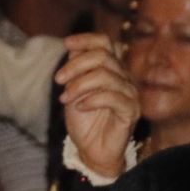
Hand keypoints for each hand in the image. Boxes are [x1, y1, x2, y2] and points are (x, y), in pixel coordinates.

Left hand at [57, 32, 139, 179]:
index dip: (86, 39)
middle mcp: (123, 77)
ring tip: (65, 99)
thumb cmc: (84, 121)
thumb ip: (76, 69)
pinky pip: (112, 97)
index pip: (105, 42)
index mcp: (111, 69)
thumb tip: (73, 47)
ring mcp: (130, 94)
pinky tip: (80, 107)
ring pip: (105, 75)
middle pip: (102, 56)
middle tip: (58, 80)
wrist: (91, 151)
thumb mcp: (74, 90)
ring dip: (79, 85)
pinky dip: (91, 99)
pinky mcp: (131, 111)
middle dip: (75, 66)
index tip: (66, 44)